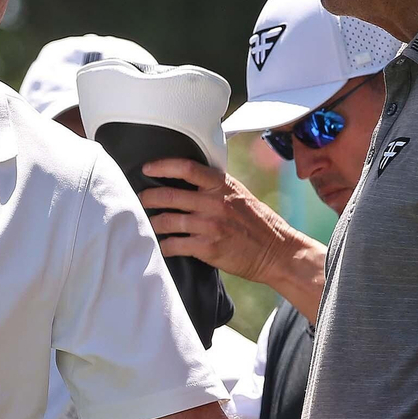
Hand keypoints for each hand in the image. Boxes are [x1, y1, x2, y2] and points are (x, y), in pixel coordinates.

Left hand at [138, 159, 306, 285]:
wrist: (277, 252)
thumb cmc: (258, 223)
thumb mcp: (240, 195)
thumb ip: (216, 186)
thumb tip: (189, 178)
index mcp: (222, 186)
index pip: (187, 168)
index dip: (163, 166)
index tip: (147, 168)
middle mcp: (215, 203)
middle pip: (169, 195)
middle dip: (148, 197)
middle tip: (140, 199)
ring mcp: (210, 226)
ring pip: (167, 221)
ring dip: (153, 224)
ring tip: (149, 224)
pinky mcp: (208, 248)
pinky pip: (175, 245)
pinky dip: (165, 246)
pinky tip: (163, 247)